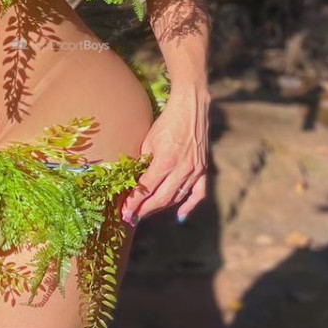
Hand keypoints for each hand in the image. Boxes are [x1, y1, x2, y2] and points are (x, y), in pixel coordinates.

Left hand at [120, 84, 213, 224]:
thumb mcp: (149, 141)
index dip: (134, 203)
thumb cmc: (166, 123)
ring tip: (146, 213)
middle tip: (132, 218)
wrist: (191, 109)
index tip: (125, 212)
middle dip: (144, 210)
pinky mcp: (203, 170)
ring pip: (176, 198)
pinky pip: (198, 194)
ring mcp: (194, 171)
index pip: (146, 189)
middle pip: (160, 198)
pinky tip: (179, 216)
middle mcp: (181, 169)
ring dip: (160, 208)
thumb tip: (133, 182)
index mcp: (165, 161)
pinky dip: (189, 206)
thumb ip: (143, 163)